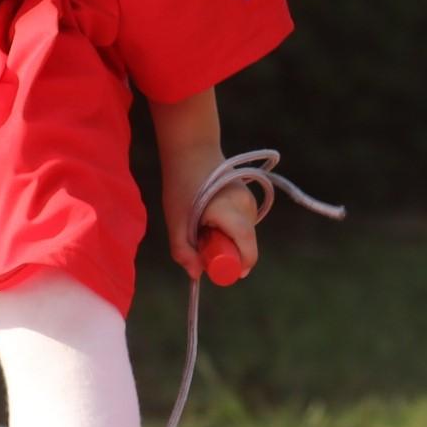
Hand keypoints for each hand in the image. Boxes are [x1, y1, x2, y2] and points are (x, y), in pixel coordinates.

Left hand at [167, 164, 265, 282]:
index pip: (247, 247)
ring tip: (205, 228)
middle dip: (230, 253)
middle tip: (205, 249)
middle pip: (246, 244)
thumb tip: (196, 275)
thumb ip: (183, 251)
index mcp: (230, 212)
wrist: (193, 152)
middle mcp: (246, 207)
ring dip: (230, 240)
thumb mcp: (176, 222)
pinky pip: (244, 224)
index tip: (227, 273)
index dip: (241, 265)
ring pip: (245, 235)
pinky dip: (231, 229)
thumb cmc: (181, 186)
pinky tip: (212, 219)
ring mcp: (250, 201)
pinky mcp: (249, 199)